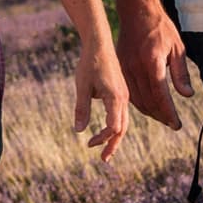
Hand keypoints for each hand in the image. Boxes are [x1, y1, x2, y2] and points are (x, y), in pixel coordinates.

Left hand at [72, 43, 128, 160]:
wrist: (99, 43)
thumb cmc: (89, 63)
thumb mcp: (82, 86)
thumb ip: (81, 108)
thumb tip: (79, 131)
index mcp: (116, 98)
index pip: (114, 127)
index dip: (103, 139)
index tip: (89, 144)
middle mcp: (123, 98)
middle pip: (122, 129)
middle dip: (112, 145)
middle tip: (103, 159)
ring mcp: (124, 95)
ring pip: (123, 122)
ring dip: (113, 137)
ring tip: (103, 149)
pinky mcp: (121, 92)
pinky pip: (121, 114)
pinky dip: (115, 125)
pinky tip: (105, 130)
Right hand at [118, 5, 195, 130]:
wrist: (136, 12)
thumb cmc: (160, 28)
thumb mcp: (177, 48)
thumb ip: (181, 73)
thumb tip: (186, 95)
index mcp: (152, 61)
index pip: (161, 95)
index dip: (169, 113)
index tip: (176, 124)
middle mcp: (136, 67)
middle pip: (148, 101)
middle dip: (161, 116)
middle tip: (172, 123)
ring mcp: (125, 68)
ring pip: (136, 99)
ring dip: (150, 112)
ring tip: (162, 117)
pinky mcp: (119, 67)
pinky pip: (128, 91)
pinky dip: (138, 102)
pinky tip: (148, 105)